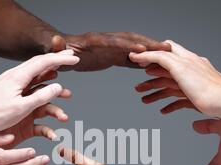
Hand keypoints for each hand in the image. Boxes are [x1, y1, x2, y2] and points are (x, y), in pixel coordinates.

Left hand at [0, 50, 78, 132]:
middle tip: (72, 58)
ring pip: (36, 75)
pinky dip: (42, 83)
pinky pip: (30, 84)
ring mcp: (12, 82)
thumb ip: (41, 97)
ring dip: (51, 75)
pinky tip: (47, 87)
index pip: (44, 62)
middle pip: (41, 63)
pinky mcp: (10, 90)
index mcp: (19, 76)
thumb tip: (58, 86)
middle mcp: (16, 75)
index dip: (61, 59)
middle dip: (58, 60)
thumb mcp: (21, 108)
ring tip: (64, 79)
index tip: (75, 59)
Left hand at [52, 33, 170, 70]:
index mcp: (93, 40)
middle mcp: (105, 41)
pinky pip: (129, 60)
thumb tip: (55, 41)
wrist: (56, 50)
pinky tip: (152, 68)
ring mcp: (110, 48)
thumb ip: (56, 46)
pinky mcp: (111, 57)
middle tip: (166, 48)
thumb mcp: (52, 49)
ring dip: (150, 52)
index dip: (127, 46)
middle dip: (148, 43)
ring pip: (134, 48)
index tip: (142, 50)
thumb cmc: (53, 50)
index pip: (113, 42)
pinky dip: (141, 62)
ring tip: (167, 56)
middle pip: (130, 40)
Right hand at [130, 40, 220, 116]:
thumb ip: (163, 58)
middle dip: (150, 80)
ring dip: (156, 94)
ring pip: (170, 88)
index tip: (136, 59)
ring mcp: (193, 85)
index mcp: (186, 60)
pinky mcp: (197, 98)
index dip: (150, 55)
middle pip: (165, 73)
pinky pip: (180, 101)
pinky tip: (163, 111)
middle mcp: (189, 70)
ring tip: (144, 101)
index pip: (165, 51)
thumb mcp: (180, 67)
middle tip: (138, 87)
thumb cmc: (206, 87)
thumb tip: (148, 54)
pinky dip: (170, 105)